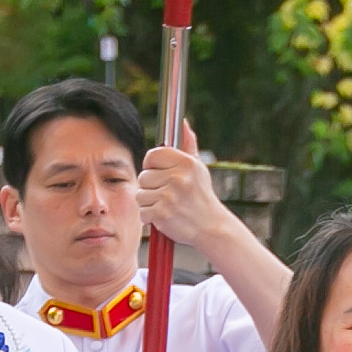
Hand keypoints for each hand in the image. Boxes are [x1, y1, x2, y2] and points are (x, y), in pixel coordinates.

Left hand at [135, 125, 237, 250]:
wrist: (211, 228)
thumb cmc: (202, 197)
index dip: (151, 166)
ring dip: (149, 203)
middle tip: (166, 195)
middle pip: (143, 176)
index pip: (152, 155)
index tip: (158, 174)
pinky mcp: (162, 213)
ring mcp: (169, 196)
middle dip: (150, 188)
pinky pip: (142, 212)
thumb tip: (183, 124)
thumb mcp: (199, 169)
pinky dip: (149, 218)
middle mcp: (178, 177)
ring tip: (165, 206)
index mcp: (186, 163)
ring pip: (140, 195)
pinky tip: (163, 217)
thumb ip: (188, 146)